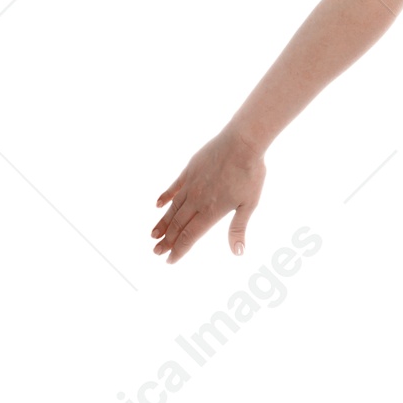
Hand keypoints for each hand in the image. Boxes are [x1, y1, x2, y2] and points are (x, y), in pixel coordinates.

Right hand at [152, 127, 265, 264]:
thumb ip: (239, 229)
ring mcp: (191, 185)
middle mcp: (197, 200)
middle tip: (156, 251)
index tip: (169, 260)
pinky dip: (165, 197)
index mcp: (211, 212)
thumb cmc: (250, 174)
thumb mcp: (249, 205)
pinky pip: (174, 187)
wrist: (242, 143)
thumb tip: (238, 253)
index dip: (179, 249)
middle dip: (166, 240)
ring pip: (173, 208)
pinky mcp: (189, 171)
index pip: (190, 236)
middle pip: (178, 225)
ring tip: (153, 234)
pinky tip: (158, 205)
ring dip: (162, 223)